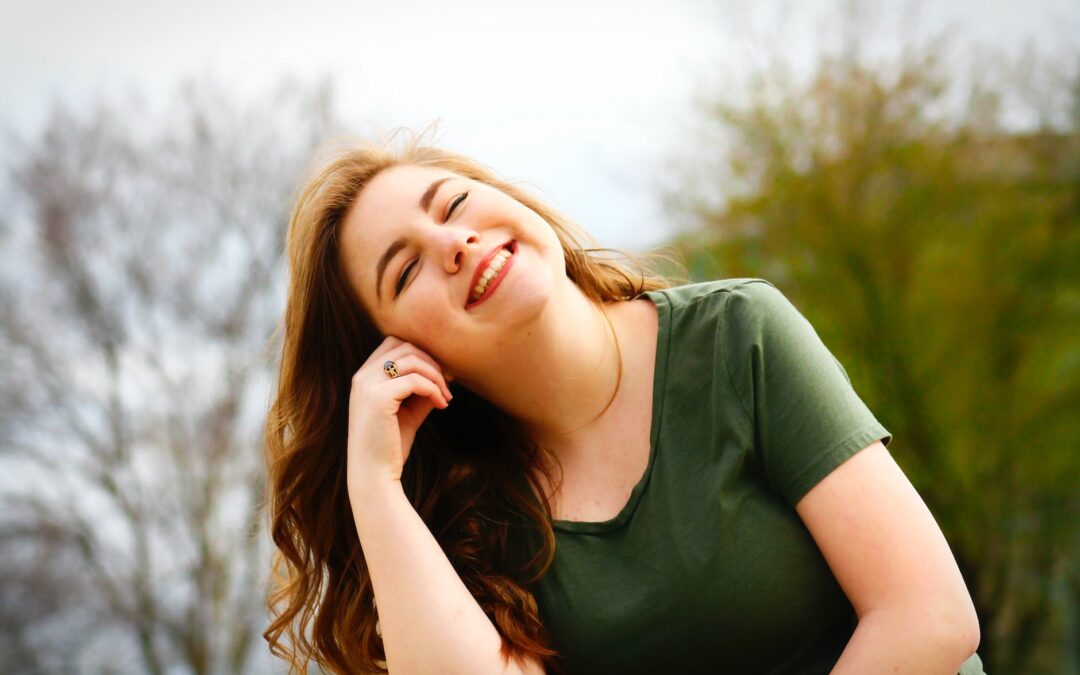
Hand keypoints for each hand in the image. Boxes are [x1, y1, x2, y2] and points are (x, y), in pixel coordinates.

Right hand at [346, 337, 452, 491]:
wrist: (374, 475)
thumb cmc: (390, 446)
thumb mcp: (408, 411)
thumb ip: (421, 390)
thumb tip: (444, 373)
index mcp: (364, 377)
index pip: (394, 343)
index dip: (422, 354)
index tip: (441, 374)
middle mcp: (362, 376)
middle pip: (405, 346)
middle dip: (432, 361)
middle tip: (449, 384)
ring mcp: (367, 385)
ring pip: (412, 359)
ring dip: (436, 376)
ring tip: (446, 397)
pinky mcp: (378, 398)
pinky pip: (414, 380)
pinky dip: (433, 389)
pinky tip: (441, 405)